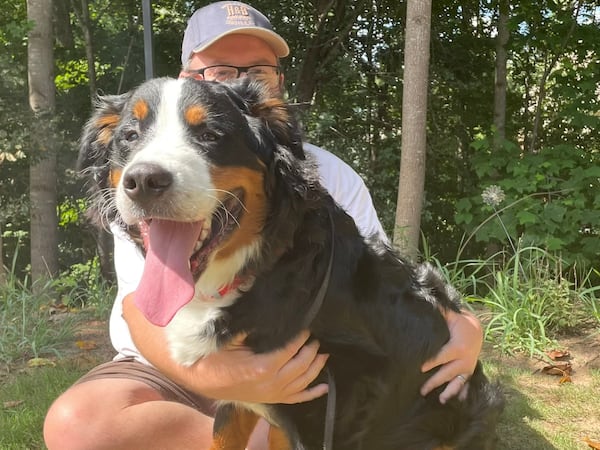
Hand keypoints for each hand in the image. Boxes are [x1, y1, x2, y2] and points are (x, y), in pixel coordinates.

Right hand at [193, 330, 328, 403]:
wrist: (202, 379)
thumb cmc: (215, 356)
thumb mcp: (233, 338)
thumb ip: (253, 328)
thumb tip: (272, 313)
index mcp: (263, 367)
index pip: (291, 349)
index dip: (301, 337)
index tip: (306, 327)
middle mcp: (272, 383)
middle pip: (301, 364)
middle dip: (311, 349)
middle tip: (315, 338)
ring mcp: (273, 394)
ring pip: (303, 381)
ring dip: (316, 367)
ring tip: (323, 354)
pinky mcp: (271, 400)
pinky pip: (297, 399)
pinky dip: (312, 393)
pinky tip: (324, 387)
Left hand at [420, 309, 482, 403]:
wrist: (477, 330)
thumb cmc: (460, 323)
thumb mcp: (451, 316)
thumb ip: (440, 311)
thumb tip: (426, 299)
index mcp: (457, 347)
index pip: (441, 357)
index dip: (431, 363)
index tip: (420, 368)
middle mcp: (464, 360)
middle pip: (447, 373)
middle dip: (434, 382)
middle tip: (422, 390)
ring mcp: (467, 367)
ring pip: (457, 382)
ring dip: (449, 391)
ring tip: (440, 400)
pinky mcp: (469, 370)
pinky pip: (465, 383)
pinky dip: (461, 392)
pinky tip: (458, 400)